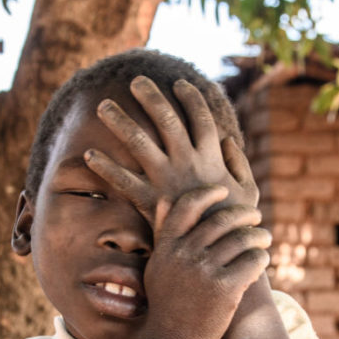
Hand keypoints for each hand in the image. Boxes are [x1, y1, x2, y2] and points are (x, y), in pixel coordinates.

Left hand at [85, 77, 258, 226]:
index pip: (201, 118)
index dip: (191, 98)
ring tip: (103, 106)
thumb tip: (229, 140)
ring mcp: (166, 180)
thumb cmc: (237, 225)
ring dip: (120, 122)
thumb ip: (238, 164)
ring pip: (139, 143)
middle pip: (166, 120)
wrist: (220, 256)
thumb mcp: (248, 191)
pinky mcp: (150, 201)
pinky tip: (90, 155)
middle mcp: (187, 162)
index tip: (179, 84)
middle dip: (151, 98)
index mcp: (211, 157)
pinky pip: (123, 181)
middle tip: (136, 82)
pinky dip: (106, 167)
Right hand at [134, 185, 271, 338]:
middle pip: (223, 220)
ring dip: (259, 236)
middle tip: (256, 218)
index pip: (188, 206)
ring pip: (243, 239)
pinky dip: (261, 258)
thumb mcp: (157, 265)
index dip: (208, 193)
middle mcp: (184, 255)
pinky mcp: (225, 289)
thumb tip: (164, 198)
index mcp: (167, 247)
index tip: (223, 190)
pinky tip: (262, 261)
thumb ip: (163, 232)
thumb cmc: (167, 303)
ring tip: (264, 238)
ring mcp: (205, 271)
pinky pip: (253, 261)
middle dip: (245, 215)